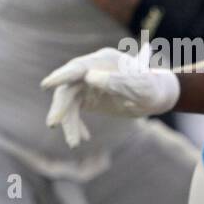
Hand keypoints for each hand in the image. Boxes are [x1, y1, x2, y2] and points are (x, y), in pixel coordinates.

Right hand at [42, 46, 179, 147]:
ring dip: (68, 122)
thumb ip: (119, 81)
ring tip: (74, 143)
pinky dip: (76, 125)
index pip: (78, 67)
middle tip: (54, 124)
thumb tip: (89, 78)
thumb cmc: (152, 88)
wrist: (157, 96)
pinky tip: (83, 138)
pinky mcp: (87, 97)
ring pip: (69, 102)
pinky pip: (74, 111)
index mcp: (104, 61)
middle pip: (68, 87)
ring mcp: (86, 83)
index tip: (46, 85)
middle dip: (61, 107)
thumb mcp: (141, 86)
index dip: (61, 76)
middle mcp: (90, 69)